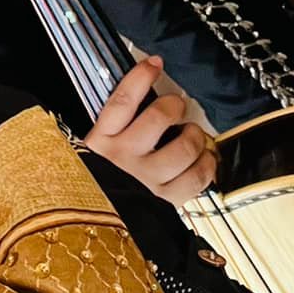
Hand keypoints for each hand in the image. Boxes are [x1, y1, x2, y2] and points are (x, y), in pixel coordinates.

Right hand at [84, 57, 215, 202]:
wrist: (86, 229)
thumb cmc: (90, 186)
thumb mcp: (89, 153)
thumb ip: (111, 129)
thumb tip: (138, 98)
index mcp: (99, 142)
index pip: (122, 100)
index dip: (141, 76)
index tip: (155, 63)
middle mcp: (122, 158)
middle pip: (159, 117)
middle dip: (175, 106)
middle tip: (177, 107)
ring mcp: (145, 181)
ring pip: (183, 147)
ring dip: (195, 136)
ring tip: (193, 136)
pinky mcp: (164, 202)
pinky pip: (196, 178)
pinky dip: (207, 165)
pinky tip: (205, 159)